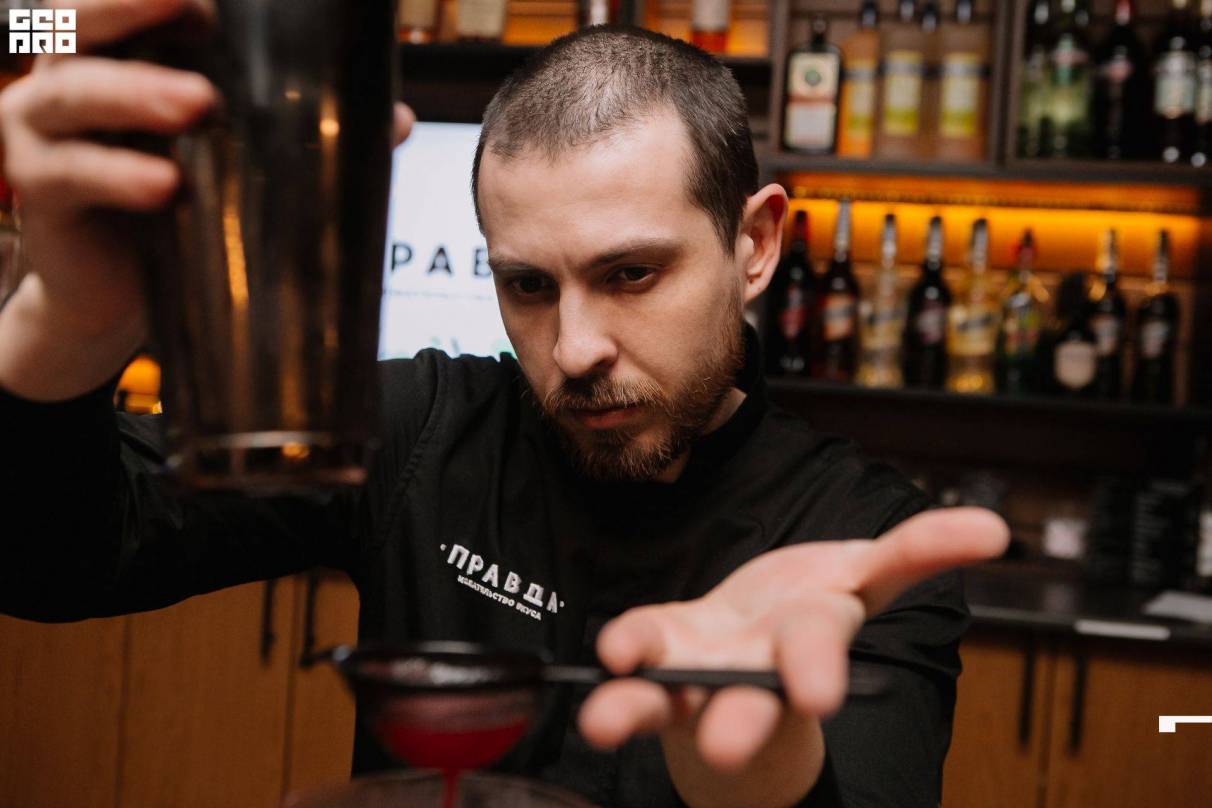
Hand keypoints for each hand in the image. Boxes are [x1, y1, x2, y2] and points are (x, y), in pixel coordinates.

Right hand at [0, 0, 412, 398]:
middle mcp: (67, 78)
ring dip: (136, 93)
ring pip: (76, 93)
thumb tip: (395, 120)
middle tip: (194, 7)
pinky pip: (70, 174)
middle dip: (133, 8)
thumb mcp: (233, 161)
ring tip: (198, 107)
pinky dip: (116, 174)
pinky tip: (165, 185)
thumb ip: (301, 131)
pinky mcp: (38, 193)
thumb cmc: (173, 212)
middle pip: (81, 21)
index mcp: (114, 54)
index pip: (124, 3)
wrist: (114, 300)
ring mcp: (42, 132)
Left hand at [578, 507, 1008, 773]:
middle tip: (726, 743)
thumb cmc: (807, 614)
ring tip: (604, 722)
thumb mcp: (868, 578)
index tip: (814, 694)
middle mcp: (755, 663)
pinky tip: (609, 653)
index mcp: (812, 636)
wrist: (756, 649)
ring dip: (637, 709)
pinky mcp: (659, 647)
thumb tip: (995, 529)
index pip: (815, 649)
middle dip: (742, 717)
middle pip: (748, 695)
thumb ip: (920, 553)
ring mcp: (700, 663)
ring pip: (668, 694)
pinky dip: (626, 647)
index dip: (814, 667)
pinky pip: (638, 644)